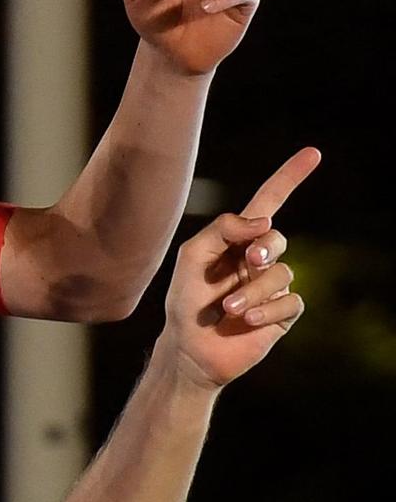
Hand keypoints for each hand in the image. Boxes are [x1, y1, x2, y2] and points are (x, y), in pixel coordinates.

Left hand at [159, 147, 316, 388]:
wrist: (190, 348)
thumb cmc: (186, 301)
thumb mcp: (192, 258)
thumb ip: (221, 230)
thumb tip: (264, 219)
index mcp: (237, 240)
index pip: (268, 202)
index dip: (289, 177)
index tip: (313, 153)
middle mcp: (259, 259)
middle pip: (275, 238)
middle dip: (261, 249)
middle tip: (247, 262)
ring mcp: (273, 285)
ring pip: (282, 273)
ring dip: (253, 291)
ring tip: (229, 308)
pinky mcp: (283, 312)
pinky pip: (290, 301)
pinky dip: (266, 310)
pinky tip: (246, 321)